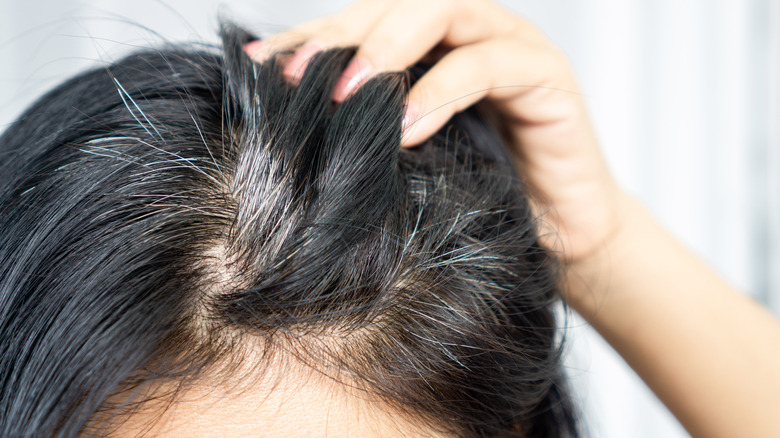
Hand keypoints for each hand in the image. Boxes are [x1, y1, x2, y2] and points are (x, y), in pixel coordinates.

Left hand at [245, 0, 624, 262]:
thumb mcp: (410, 161)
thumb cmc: (483, 196)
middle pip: (396, 3)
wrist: (560, 235)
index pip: (362, 24)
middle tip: (298, 77)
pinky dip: (442, 89)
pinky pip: (488, 65)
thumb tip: (292, 130)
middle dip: (343, 35)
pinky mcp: (546, 75)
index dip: (311, 38)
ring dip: (388, 47)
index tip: (261, 66)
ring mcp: (509, 45)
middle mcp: (467, 33)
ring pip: (443, 11)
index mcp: (429, 47)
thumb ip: (367, 133)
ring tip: (348, 95)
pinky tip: (409, 127)